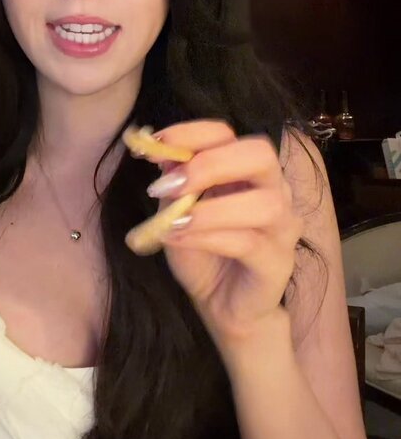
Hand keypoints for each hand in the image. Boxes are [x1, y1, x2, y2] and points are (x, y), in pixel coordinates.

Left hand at [142, 120, 303, 348]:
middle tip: (171, 184)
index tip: (156, 144)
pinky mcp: (280, 262)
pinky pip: (250, 244)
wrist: (222, 305)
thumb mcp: (177, 213)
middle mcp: (274, 190)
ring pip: (263, 204)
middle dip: (212, 163)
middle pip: (260, 154)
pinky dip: (209, 238)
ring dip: (211, 210)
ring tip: (172, 222)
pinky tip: (177, 239)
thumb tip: (159, 153)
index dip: (191, 134)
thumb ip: (174, 185)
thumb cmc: (203, 253)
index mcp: (246, 171)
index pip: (227, 134)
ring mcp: (283, 226)